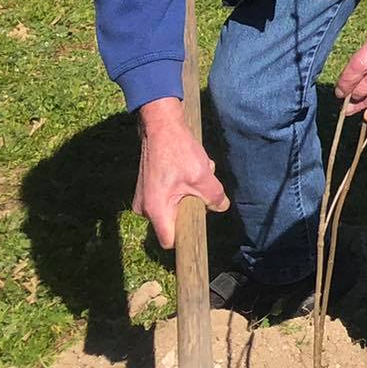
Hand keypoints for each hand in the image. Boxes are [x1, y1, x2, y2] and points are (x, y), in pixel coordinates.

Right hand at [133, 98, 227, 247]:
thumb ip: (214, 196)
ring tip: (196, 171)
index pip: (170, 241)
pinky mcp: (148, 188)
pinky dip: (182, 184)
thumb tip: (221, 207)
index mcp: (156, 210)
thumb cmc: (178, 151)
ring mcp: (145, 198)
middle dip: (192, 206)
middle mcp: (145, 208)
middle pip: (175, 220)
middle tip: (200, 186)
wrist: (160, 126)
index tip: (199, 232)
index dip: (185, 239)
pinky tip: (189, 166)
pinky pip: (169, 194)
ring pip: (174, 205)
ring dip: (189, 192)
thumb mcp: (202, 176)